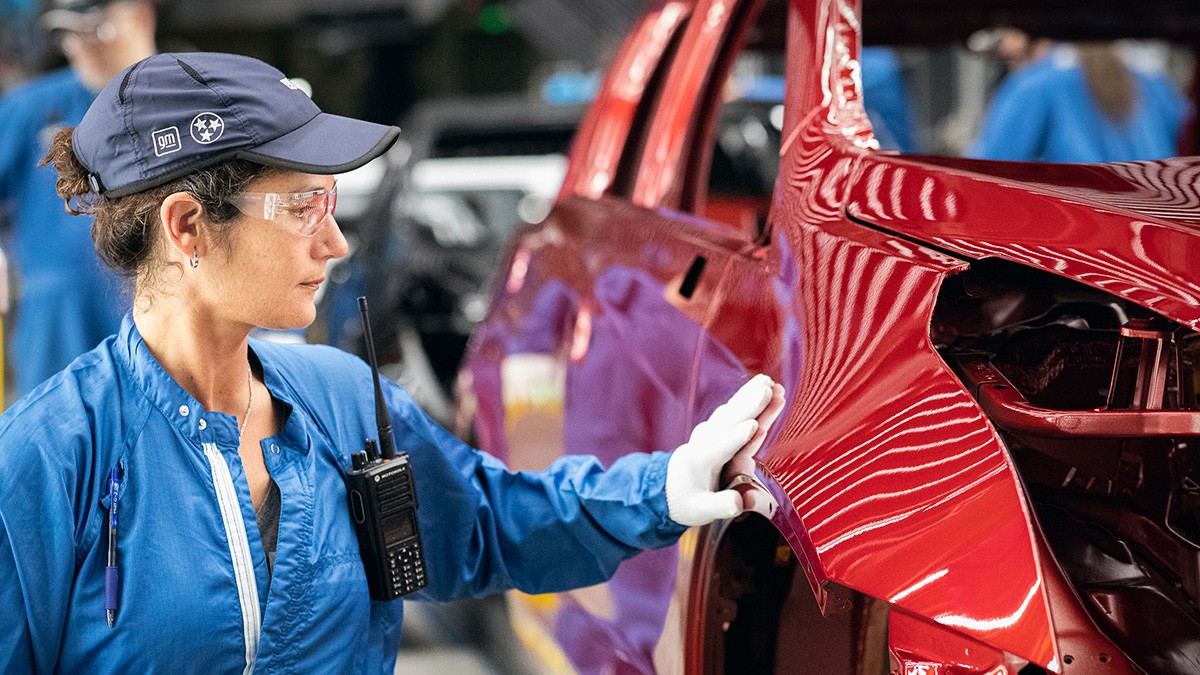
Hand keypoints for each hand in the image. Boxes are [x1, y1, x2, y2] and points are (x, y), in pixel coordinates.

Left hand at [666, 374, 785, 526]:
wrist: (665, 488)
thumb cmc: (684, 501)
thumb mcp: (700, 511)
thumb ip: (721, 505)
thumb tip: (739, 503)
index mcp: (702, 461)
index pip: (722, 447)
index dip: (737, 438)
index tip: (755, 426)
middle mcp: (705, 441)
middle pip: (729, 420)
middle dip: (749, 405)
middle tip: (768, 389)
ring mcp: (709, 432)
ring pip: (732, 410)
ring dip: (750, 395)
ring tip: (769, 382)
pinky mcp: (715, 429)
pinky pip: (733, 410)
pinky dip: (746, 398)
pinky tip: (760, 388)